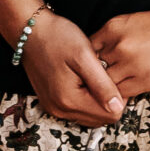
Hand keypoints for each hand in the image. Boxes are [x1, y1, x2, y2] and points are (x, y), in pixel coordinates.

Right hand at [19, 13, 125, 127]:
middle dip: (108, 101)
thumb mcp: (84, 57)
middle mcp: (60, 110)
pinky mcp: (51, 103)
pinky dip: (86, 99)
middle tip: (104, 75)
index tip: (113, 76)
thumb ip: (102, 85)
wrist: (30, 31)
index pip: (110, 115)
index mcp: (69, 100)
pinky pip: (78, 110)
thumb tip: (118, 108)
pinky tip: (84, 80)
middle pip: (100, 119)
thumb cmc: (57, 37)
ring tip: (93, 76)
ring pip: (90, 116)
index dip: (119, 96)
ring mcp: (54, 108)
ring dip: (97, 100)